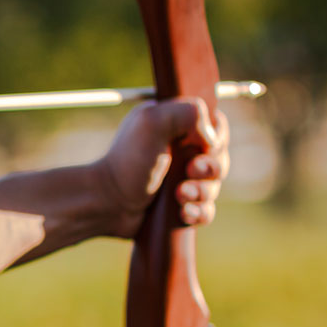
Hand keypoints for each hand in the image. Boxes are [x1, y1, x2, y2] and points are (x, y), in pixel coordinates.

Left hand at [95, 97, 229, 237]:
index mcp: (175, 125)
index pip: (216, 126)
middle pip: (219, 158)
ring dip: (201, 192)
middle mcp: (179, 151)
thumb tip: (212, 137)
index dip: (216, 138)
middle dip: (210, 168)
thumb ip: (189, 113)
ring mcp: (180, 180)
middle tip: (189, 171)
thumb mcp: (153, 122)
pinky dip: (199, 212)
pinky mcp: (180, 206)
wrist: (107, 203)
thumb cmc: (127, 161)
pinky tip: (183, 213)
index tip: (203, 146)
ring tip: (179, 196)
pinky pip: (206, 211)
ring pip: (214, 187)